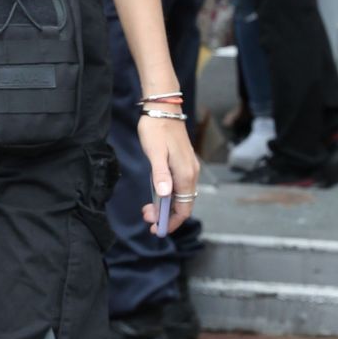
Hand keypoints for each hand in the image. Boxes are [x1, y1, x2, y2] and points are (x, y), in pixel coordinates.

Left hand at [137, 117, 200, 236]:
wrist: (163, 109)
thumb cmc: (156, 129)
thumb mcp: (154, 153)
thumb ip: (160, 175)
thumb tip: (164, 195)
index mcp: (185, 175)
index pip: (184, 209)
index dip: (171, 222)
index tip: (156, 229)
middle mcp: (191, 174)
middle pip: (183, 205)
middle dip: (166, 216)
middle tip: (146, 218)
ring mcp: (189, 168)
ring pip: (181, 196)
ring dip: (166, 206)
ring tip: (148, 208)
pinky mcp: (184, 163)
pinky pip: (179, 187)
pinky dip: (168, 195)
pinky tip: (156, 192)